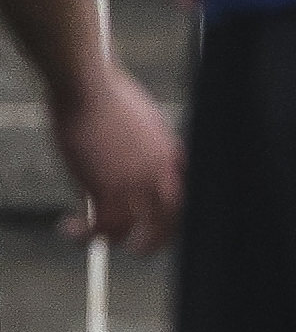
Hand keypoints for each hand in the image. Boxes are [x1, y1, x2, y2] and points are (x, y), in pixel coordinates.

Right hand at [52, 60, 178, 253]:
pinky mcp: (108, 190)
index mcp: (173, 154)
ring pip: (138, 232)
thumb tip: (131, 157)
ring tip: (99, 239)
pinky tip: (69, 227)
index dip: (179, 212)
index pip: (191, 194)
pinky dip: (85, 234)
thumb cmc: (108, 94)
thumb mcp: (141, 121)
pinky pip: (103, 228)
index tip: (166, 222)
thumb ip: (145, 145)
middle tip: (139, 246)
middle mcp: (162, 173)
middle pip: (174, 220)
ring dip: (116, 240)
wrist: (90, 86)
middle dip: (158, 238)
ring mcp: (137, 184)